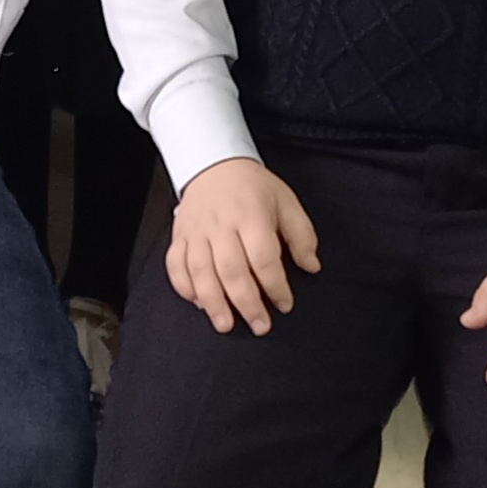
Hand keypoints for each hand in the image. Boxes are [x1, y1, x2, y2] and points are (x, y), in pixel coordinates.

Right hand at [165, 156, 319, 335]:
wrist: (213, 162)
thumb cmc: (252, 187)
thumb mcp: (285, 201)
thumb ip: (301, 235)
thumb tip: (311, 266)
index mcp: (250, 214)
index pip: (263, 257)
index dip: (275, 286)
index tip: (285, 304)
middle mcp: (220, 224)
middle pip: (231, 269)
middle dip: (246, 303)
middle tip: (259, 325)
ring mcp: (196, 230)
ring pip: (200, 271)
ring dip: (213, 302)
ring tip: (226, 324)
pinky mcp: (180, 235)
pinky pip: (175, 264)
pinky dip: (184, 287)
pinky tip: (198, 302)